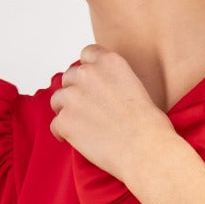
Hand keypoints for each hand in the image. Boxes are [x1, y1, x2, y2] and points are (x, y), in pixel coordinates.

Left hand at [48, 43, 175, 185]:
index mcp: (109, 62)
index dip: (87, 69)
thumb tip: (101, 90)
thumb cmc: (149, 125)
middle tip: (86, 109)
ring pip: (58, 100)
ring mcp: (73, 97)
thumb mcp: (136, 86)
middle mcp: (88, 74)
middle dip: (75, 91)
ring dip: (66, 111)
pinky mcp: (65, 121)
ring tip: (81, 126)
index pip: (87, 53)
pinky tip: (75, 140)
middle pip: (69, 77)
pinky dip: (63, 133)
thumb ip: (113, 80)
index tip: (91, 82)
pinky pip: (55, 125)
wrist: (146, 150)